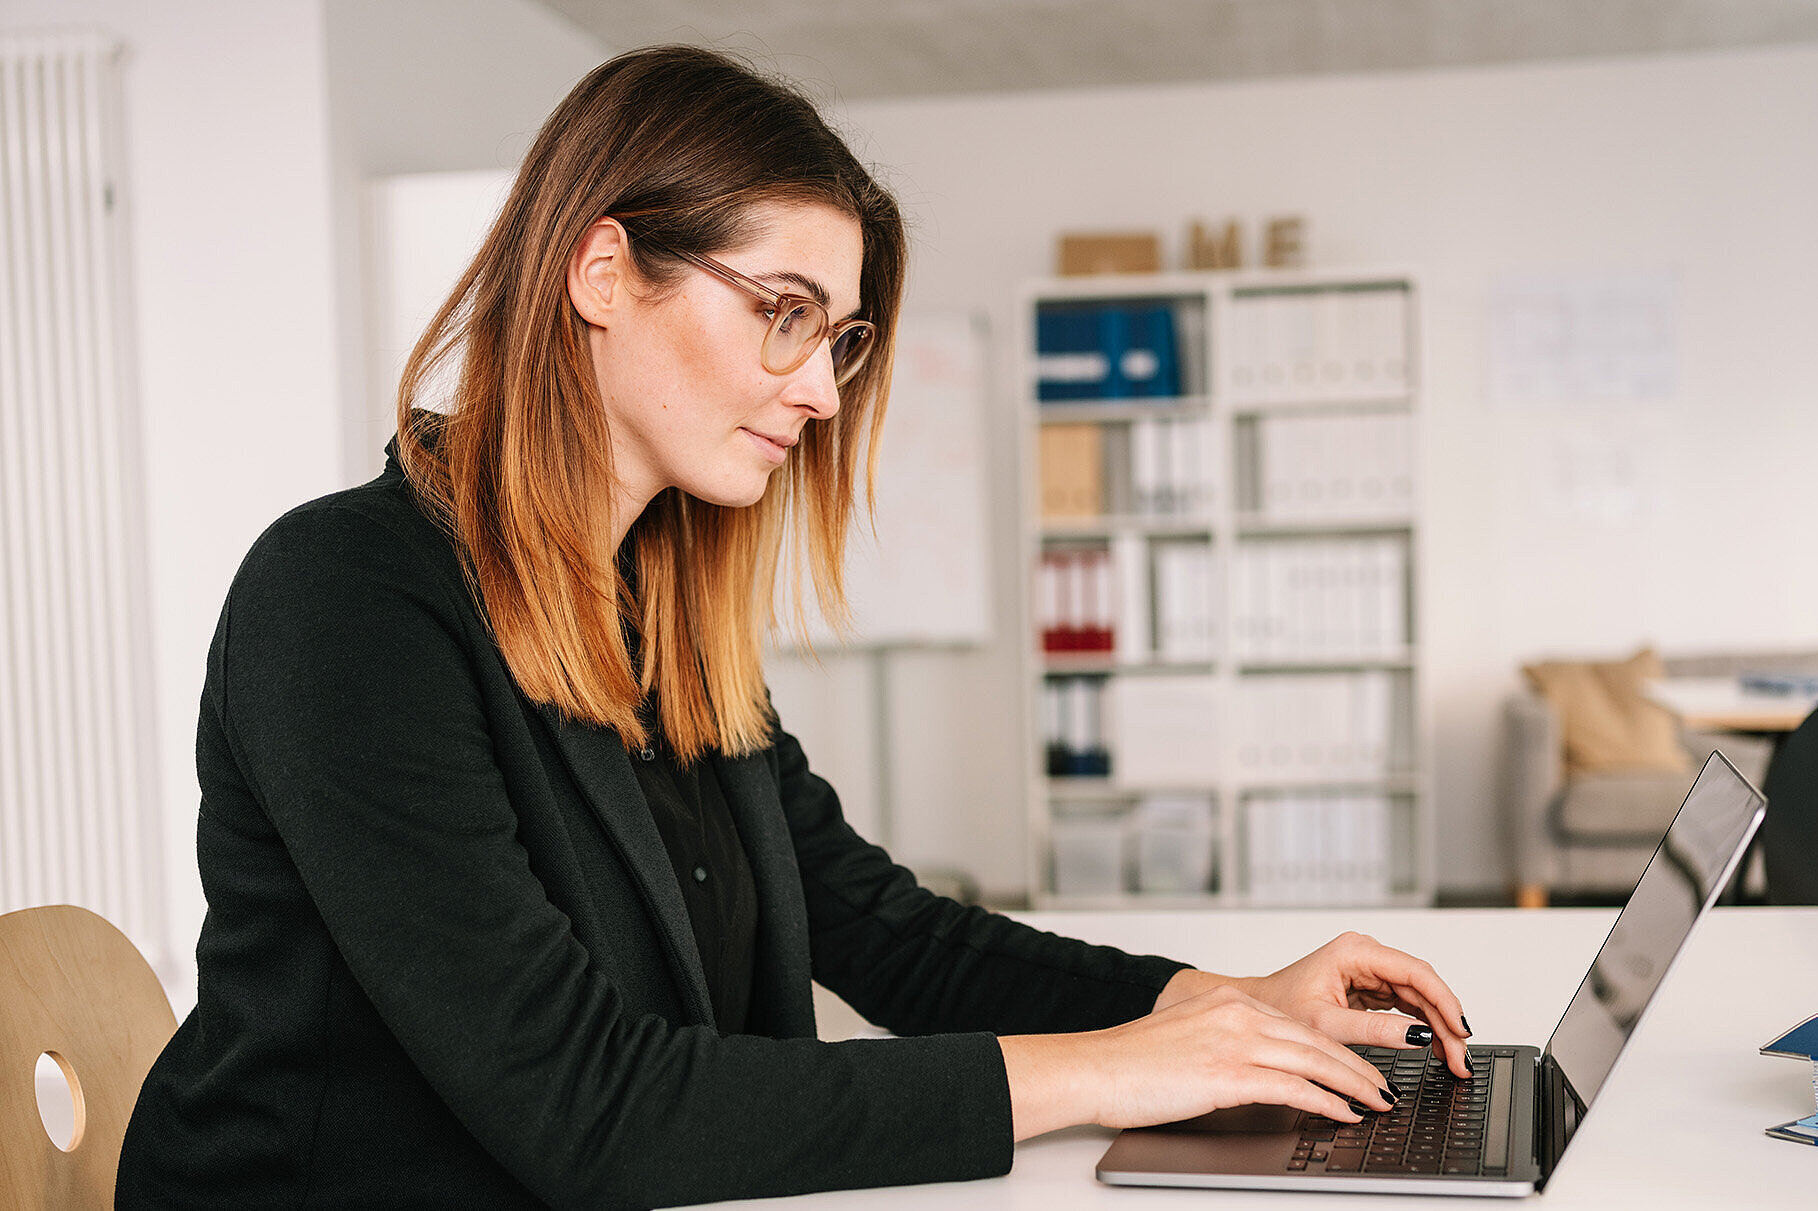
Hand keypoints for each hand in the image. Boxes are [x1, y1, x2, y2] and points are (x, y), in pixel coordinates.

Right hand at [998, 983, 1395, 1140]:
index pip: (1299, 1025)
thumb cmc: (1130, 1063)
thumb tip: (1263, 1072)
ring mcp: (1234, 1041)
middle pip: (1316, 1040)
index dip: (1337, 1049)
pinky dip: (1326, 1101)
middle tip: (1386, 1088)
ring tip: (1378, 1103)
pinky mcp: (1228, 1073)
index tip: (1360, 1068)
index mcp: (1227, 1002)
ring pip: (1314, 1061)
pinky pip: (1293, 1087)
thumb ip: (1227, 1045)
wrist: (1094, 1068)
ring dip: (1354, 1086)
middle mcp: (1236, 1013)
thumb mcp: (1188, 1039)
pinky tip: (1343, 1114)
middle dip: (1358, 1068)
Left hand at [1190, 932, 1472, 1077]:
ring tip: (1454, 1060)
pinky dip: (1422, 1027)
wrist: (1256, 1011)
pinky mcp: (1368, 986)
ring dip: (1438, 1027)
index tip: (1461, 1030)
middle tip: (1462, 1058)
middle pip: (1422, 985)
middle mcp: (1365, 954)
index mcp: (1354, 952)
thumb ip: (1375, 1031)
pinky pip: (1406, 1004)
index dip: (1445, 1001)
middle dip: (1446, 1021)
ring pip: (1418, 996)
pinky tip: (1436, 1047)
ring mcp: (1368, 969)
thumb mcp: (1327, 1025)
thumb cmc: (1279, 1008)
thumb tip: (1419, 1037)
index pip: (1415, 972)